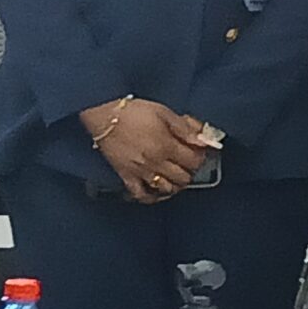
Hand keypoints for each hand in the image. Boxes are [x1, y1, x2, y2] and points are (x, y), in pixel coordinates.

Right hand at [84, 97, 206, 203]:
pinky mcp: (126, 175)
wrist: (104, 116)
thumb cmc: (133, 112)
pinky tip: (158, 191)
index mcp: (166, 146)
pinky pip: (141, 194)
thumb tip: (203, 141)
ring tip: (176, 176)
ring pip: (166, 189)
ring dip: (176, 185)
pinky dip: (152, 196)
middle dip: (190, 171)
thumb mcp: (164, 113)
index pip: (193, 161)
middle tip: (188, 163)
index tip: (198, 152)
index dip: (200, 157)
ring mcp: (141, 171)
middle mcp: (155, 162)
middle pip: (183, 178)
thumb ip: (185, 129)